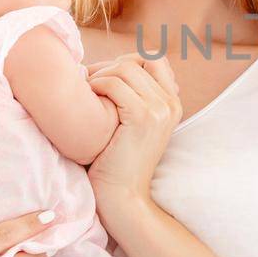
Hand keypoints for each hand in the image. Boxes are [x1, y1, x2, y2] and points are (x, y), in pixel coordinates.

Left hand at [85, 52, 182, 226]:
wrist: (122, 197)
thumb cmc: (116, 162)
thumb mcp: (131, 126)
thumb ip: (132, 98)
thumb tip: (110, 68)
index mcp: (172, 104)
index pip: (154, 59)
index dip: (125, 61)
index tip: (102, 78)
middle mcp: (171, 104)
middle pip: (137, 60)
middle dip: (107, 67)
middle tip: (86, 84)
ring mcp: (160, 110)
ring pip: (124, 69)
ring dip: (99, 77)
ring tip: (85, 95)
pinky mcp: (143, 117)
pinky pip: (114, 84)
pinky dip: (96, 87)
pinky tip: (88, 103)